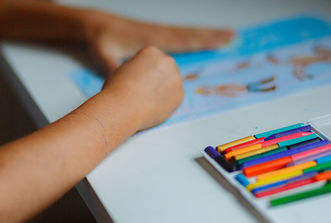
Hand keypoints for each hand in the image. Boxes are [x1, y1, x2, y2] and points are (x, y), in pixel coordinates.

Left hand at [84, 10, 233, 72]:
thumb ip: (116, 69)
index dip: (201, 41)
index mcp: (151, 40)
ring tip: (222, 33)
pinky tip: (197, 36)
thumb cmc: (100, 41)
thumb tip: (124, 83)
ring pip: (185, 32)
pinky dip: (190, 35)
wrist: (92, 25)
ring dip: (204, 33)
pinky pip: (177, 34)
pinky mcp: (153, 34)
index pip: (181, 40)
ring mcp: (156, 32)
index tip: (219, 40)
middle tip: (231, 34)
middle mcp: (157, 33)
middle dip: (210, 35)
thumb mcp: (105, 57)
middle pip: (189, 34)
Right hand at [102, 46, 183, 130]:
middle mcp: (168, 61)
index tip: (133, 82)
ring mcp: (176, 78)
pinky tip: (153, 107)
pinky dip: (165, 103)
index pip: (152, 61)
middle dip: (156, 80)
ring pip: (170, 84)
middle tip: (142, 93)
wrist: (123, 109)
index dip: (141, 74)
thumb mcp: (124, 69)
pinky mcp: (180, 95)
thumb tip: (149, 73)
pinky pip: (173, 98)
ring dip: (162, 91)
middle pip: (164, 70)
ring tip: (146, 100)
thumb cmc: (117, 90)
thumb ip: (140, 68)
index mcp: (152, 51)